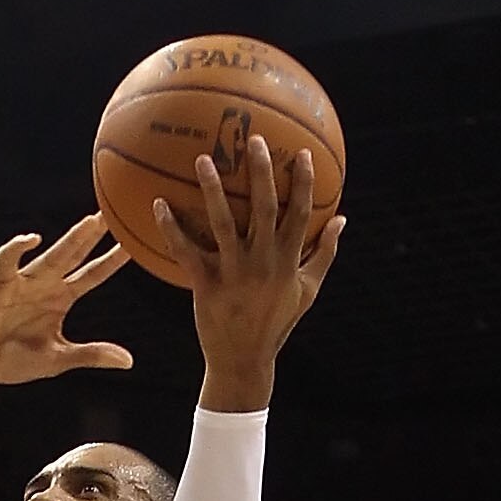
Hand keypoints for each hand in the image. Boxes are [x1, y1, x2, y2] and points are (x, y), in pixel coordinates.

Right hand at [0, 216, 132, 391]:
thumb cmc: (14, 361)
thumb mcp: (59, 360)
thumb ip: (91, 355)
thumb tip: (128, 361)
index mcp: (62, 299)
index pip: (94, 274)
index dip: (114, 259)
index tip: (136, 243)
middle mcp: (46, 285)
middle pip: (76, 255)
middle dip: (94, 235)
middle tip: (115, 212)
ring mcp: (23, 282)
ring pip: (52, 255)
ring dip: (71, 239)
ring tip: (90, 222)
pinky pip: (8, 261)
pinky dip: (17, 249)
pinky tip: (31, 240)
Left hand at [149, 139, 344, 410]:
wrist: (244, 361)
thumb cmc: (277, 323)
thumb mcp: (307, 290)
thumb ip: (324, 254)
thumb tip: (342, 219)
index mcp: (288, 260)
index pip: (300, 214)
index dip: (302, 182)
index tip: (300, 152)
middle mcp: (262, 262)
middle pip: (263, 208)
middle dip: (260, 172)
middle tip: (253, 139)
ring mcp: (233, 273)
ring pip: (223, 223)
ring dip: (213, 190)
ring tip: (202, 160)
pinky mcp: (206, 285)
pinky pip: (186, 252)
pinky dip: (171, 229)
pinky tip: (158, 204)